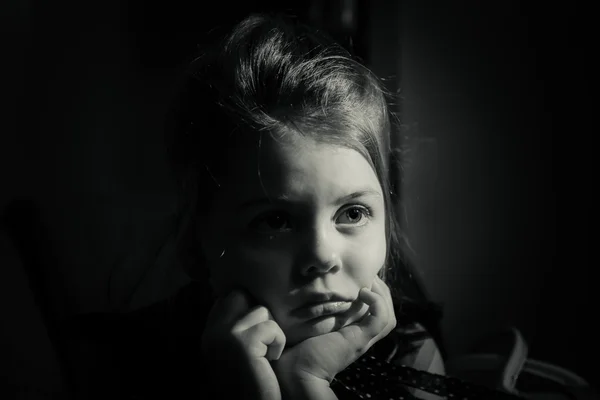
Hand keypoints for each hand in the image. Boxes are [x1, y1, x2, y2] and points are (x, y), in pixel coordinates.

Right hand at [201, 289, 285, 399]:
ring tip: (266, 353)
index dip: (246, 308)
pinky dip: (278, 343)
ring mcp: (225, 334)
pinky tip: (271, 360)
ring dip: (271, 331)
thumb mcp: (234, 351)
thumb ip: (235, 327)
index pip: (227, 298)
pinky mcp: (244, 343)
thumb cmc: (249, 381)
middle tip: (263, 337)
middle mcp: (212, 331)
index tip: (256, 328)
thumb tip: (249, 298)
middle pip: (240, 295)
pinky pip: (272, 327)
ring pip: (261, 310)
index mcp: (208, 333)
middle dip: (258, 313)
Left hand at [273, 276, 395, 390]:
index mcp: (353, 333)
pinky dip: (377, 303)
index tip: (361, 278)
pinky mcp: (359, 339)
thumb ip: (317, 311)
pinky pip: (380, 319)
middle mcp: (361, 337)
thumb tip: (311, 290)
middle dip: (381, 291)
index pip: (377, 314)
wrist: (295, 371)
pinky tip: (363, 292)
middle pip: (387, 313)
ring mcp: (362, 339)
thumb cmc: (296, 348)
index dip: (374, 295)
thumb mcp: (311, 324)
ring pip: (388, 316)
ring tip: (368, 282)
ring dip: (382, 295)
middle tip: (368, 276)